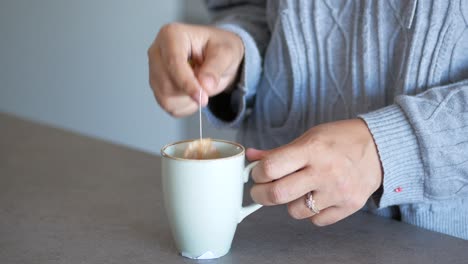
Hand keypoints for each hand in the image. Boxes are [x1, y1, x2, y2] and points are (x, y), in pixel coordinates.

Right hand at [148, 23, 243, 116]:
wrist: (218, 57)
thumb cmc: (219, 48)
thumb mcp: (226, 53)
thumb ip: (216, 68)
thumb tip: (205, 85)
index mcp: (171, 35)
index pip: (173, 62)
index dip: (186, 83)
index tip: (201, 97)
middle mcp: (157, 51)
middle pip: (166, 84)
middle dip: (189, 93)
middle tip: (208, 88)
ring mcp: (154, 70)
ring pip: (165, 98)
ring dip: (188, 101)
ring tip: (201, 88)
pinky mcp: (156, 86)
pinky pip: (168, 106)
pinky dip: (184, 107)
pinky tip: (193, 94)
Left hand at [247, 119, 381, 225]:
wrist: (380, 147)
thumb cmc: (340, 139)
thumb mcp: (309, 137)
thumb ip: (279, 152)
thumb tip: (251, 157)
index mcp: (312, 149)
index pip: (271, 168)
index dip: (258, 173)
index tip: (259, 174)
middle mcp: (325, 171)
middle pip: (277, 195)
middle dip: (261, 194)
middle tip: (262, 190)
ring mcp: (338, 192)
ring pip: (295, 212)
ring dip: (290, 203)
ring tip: (299, 189)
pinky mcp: (349, 206)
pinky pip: (316, 220)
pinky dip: (312, 212)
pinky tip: (317, 196)